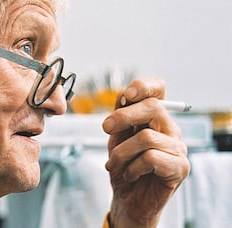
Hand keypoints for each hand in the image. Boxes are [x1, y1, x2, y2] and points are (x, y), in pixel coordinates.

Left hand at [102, 78, 189, 227]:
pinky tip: (130, 175)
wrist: (127, 200)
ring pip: (146, 137)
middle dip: (123, 116)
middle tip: (106, 128)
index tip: (125, 96)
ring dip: (121, 152)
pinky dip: (132, 168)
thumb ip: (121, 116)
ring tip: (114, 164)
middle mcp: (170, 129)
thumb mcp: (117, 137)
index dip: (144, 86)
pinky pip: (150, 159)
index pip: (159, 90)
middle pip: (154, 108)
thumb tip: (123, 95)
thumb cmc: (123, 167)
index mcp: (155, 118)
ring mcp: (178, 148)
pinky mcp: (180, 168)